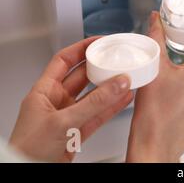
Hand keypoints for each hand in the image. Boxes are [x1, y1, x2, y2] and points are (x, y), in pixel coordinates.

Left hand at [9, 37, 133, 162]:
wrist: (28, 174)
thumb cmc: (28, 150)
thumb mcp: (62, 121)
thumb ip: (94, 103)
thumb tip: (117, 83)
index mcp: (43, 92)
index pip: (63, 61)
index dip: (81, 48)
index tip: (99, 42)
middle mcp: (56, 102)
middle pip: (82, 77)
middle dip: (100, 67)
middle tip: (117, 59)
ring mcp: (68, 117)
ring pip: (94, 97)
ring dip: (110, 88)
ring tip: (127, 77)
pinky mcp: (78, 132)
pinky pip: (99, 114)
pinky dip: (113, 107)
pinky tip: (124, 99)